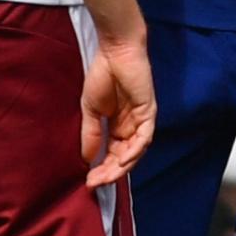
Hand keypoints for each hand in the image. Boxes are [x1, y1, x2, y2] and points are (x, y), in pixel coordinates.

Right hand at [81, 34, 155, 187]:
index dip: (101, 168)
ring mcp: (141, 120)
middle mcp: (131, 126)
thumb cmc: (102, 75)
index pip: (111, 154)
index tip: (88, 182)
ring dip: (122, 166)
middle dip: (110, 172)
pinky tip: (123, 160)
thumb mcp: (90, 110)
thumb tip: (86, 159)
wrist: (114, 51)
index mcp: (117, 126)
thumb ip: (91, 134)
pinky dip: (135, 150)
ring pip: (135, 151)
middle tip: (96, 184)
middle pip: (124, 157)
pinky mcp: (148, 112)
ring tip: (107, 177)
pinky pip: (145, 136)